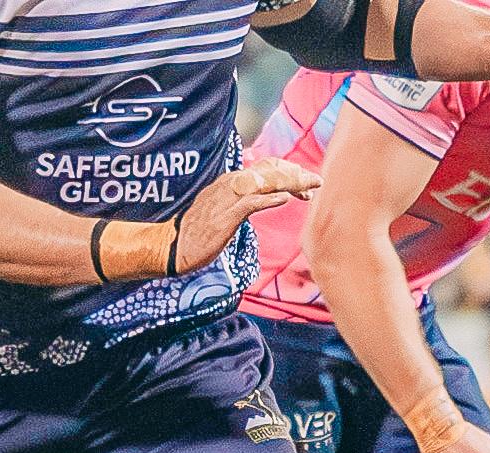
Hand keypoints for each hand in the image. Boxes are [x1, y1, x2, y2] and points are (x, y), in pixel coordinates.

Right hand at [174, 158, 317, 273]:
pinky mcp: (224, 216)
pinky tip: (285, 199)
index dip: (287, 172)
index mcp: (230, 183)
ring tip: (309, 187)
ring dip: (288, 184)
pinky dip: (268, 199)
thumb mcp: (224, 211)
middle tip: (316, 182)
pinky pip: (249, 203)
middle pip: (268, 172)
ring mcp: (226, 199)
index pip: (264, 169)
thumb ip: (243, 201)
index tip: (305, 184)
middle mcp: (229, 185)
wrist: (173, 245)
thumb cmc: (198, 232)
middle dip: (294, 175)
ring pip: (262, 184)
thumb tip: (264, 196)